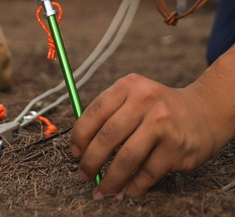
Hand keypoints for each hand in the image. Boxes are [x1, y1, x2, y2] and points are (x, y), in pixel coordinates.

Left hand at [71, 47, 234, 198]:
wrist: (201, 111)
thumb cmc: (157, 107)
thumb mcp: (133, 95)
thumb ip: (107, 113)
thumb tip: (81, 145)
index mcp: (129, 85)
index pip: (95, 111)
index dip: (80, 135)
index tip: (75, 152)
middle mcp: (145, 101)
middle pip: (108, 137)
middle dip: (90, 162)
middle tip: (84, 175)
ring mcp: (162, 124)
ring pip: (126, 159)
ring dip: (109, 180)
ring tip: (101, 190)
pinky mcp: (176, 146)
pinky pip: (147, 173)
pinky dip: (132, 186)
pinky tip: (125, 190)